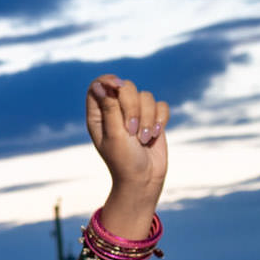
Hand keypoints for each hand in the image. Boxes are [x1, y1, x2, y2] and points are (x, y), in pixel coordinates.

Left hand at [84, 76, 168, 203]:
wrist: (143, 178)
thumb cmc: (123, 160)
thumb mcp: (114, 134)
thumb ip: (110, 108)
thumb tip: (101, 85)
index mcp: (98, 115)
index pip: (99, 85)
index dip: (109, 82)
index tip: (118, 88)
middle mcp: (115, 111)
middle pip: (126, 87)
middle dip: (132, 107)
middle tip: (131, 130)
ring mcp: (135, 114)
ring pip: (146, 96)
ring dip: (147, 118)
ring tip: (142, 139)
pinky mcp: (152, 118)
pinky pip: (161, 105)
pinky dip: (160, 119)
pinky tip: (154, 135)